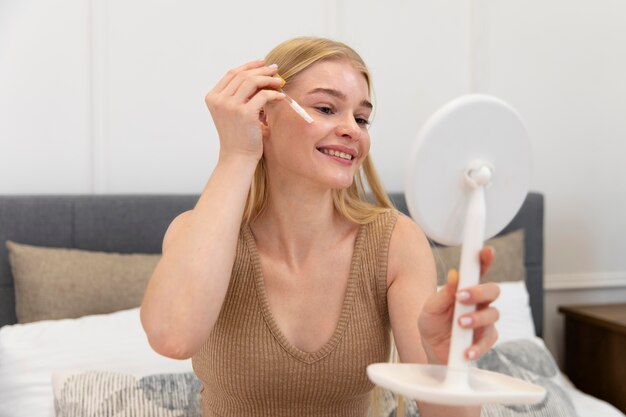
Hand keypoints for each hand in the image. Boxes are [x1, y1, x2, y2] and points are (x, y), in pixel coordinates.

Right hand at [204, 60, 285, 162]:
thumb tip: (259, 76)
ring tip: (279, 81)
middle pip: (242, 75)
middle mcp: (219, 100)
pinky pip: (263, 95)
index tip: (262, 63)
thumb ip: (239, 95)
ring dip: (268, 79)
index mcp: (213, 97)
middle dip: (261, 70)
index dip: (248, 66)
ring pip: (252, 82)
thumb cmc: (238, 136)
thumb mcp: (233, 112)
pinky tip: (280, 96)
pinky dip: (273, 94)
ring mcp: (230, 106)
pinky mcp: (244, 113)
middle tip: (275, 70)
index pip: (231, 74)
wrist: (237, 157)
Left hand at [418, 246, 498, 363]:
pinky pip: (489, 340)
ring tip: (460, 324)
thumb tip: (454, 275)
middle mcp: (479, 302)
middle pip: (492, 290)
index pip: (478, 271)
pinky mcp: (485, 339)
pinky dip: (477, 345)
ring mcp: (484, 320)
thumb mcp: (431, 308)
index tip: (486, 250)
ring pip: (493, 314)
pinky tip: (467, 349)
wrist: (431, 350)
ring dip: (477, 318)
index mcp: (466, 289)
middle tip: (462, 297)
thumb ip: (443, 294)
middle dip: (479, 292)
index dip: (484, 259)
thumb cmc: (432, 324)